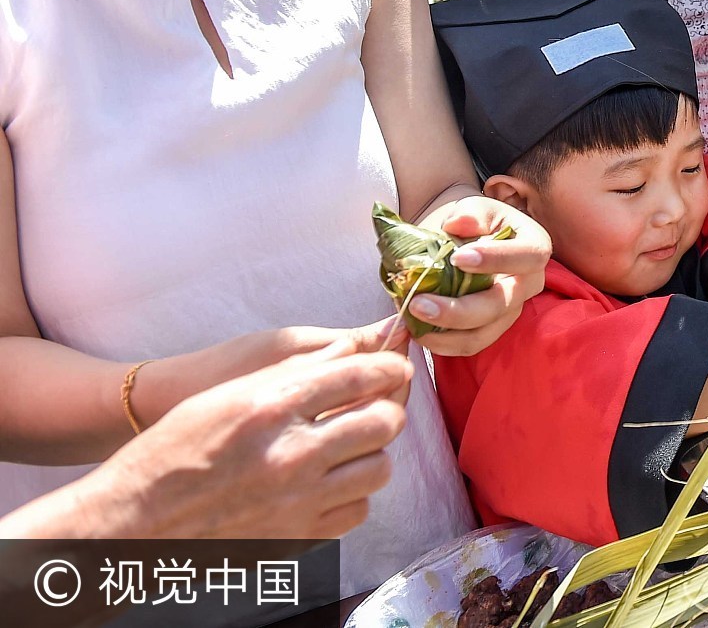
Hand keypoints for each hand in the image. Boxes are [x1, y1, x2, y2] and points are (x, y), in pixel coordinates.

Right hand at [34, 327, 413, 539]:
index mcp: (271, 408)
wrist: (135, 521)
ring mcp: (297, 501)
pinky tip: (330, 481)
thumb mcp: (230, 392)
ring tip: (350, 445)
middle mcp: (290, 455)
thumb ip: (299, 370)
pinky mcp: (299, 537)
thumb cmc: (175, 449)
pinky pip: (357, 510)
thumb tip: (356, 348)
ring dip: (372, 452)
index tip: (396, 366)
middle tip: (376, 405)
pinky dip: (353, 493)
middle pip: (384, 422)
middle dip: (387, 408)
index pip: (361, 376)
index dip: (390, 366)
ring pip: (379, 468)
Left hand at [409, 196, 550, 355]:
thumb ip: (471, 212)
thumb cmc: (474, 221)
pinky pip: (471, 344)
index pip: (528, 256)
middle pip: (502, 304)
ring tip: (412, 318)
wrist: (464, 241)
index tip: (458, 258)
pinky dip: (444, 343)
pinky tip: (419, 331)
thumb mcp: (474, 208)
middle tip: (419, 303)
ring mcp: (511, 310)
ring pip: (485, 332)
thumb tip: (460, 224)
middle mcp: (528, 283)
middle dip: (459, 310)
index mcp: (534, 246)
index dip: (497, 260)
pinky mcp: (492, 328)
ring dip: (447, 332)